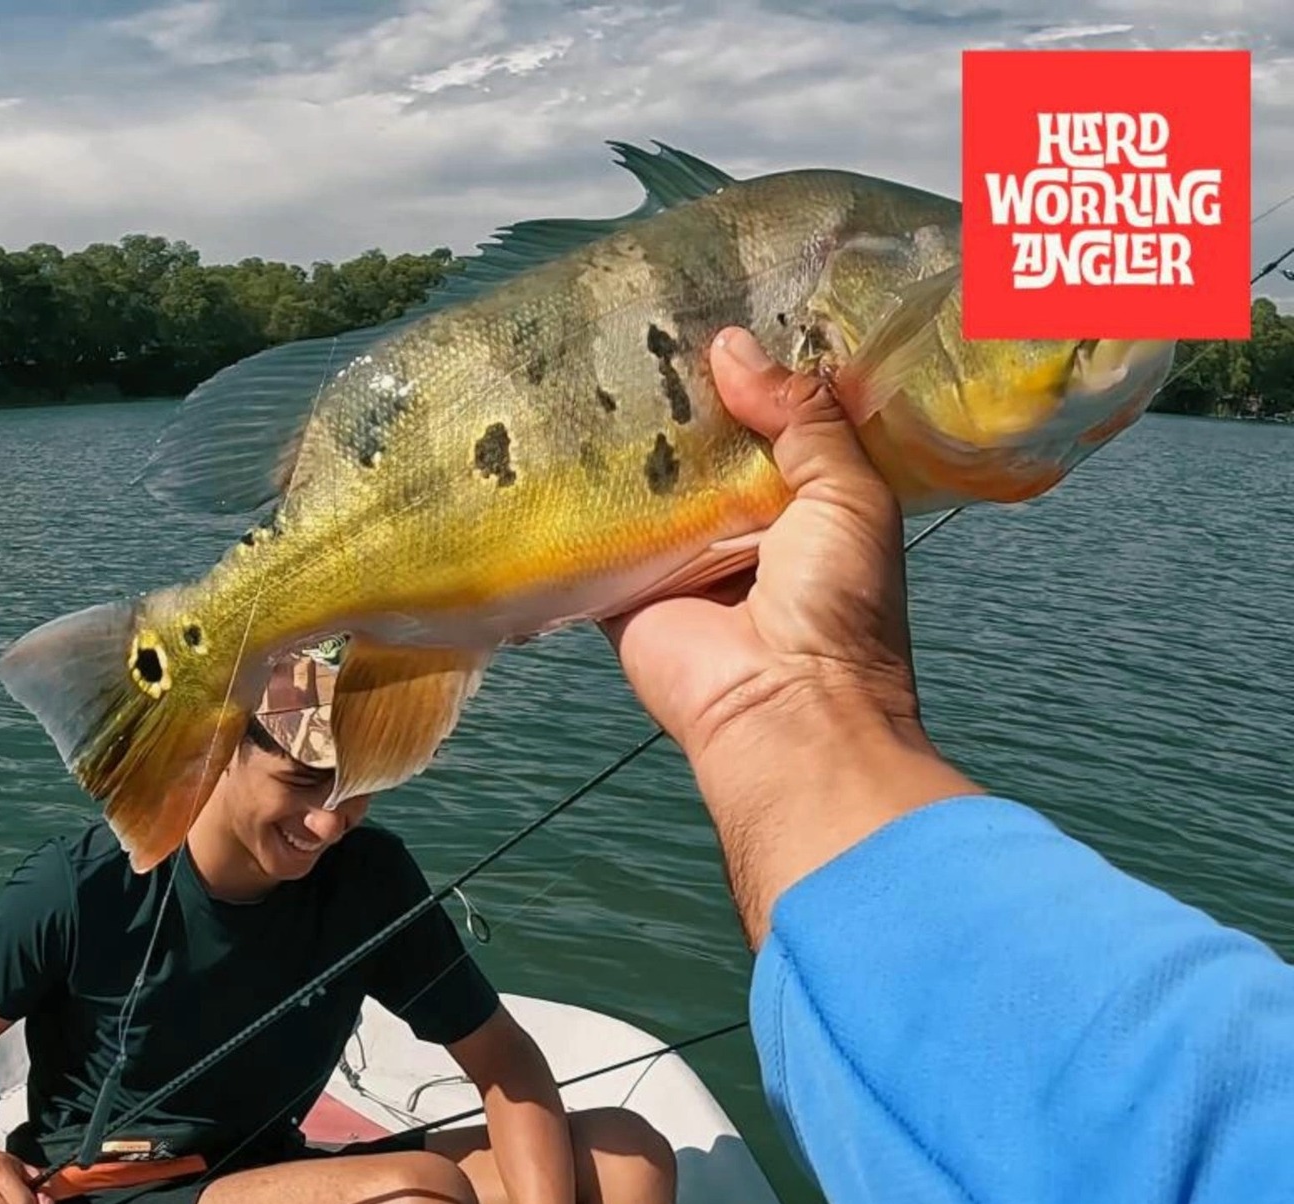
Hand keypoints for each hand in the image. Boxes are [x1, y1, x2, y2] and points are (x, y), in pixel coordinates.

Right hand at [604, 327, 917, 761]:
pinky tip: (543, 430)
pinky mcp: (622, 589)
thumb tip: (735, 349)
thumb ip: (803, 416)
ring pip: (642, 482)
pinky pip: (591, 535)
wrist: (783, 711)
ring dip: (619, 435)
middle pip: (697, 445)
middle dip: (672, 395)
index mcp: (803, 502)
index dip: (745, 371)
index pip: (767, 420)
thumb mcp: (848, 492)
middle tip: (630, 318)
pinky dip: (572, 496)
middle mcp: (738, 527)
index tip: (708, 304)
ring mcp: (678, 558)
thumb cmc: (840, 609)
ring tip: (580, 352)